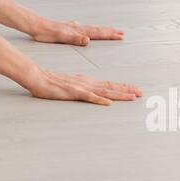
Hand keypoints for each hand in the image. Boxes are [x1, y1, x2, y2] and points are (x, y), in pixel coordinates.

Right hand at [24, 68, 142, 104]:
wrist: (38, 77)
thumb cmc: (51, 83)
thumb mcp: (70, 86)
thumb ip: (81, 89)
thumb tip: (91, 94)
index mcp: (87, 82)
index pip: (108, 85)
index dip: (122, 87)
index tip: (135, 90)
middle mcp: (87, 83)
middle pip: (110, 87)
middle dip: (127, 90)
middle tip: (141, 92)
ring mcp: (81, 88)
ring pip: (104, 92)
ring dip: (119, 95)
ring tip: (132, 97)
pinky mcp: (74, 93)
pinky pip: (89, 97)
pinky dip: (99, 100)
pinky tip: (108, 103)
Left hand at [29, 17, 125, 46]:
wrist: (36, 25)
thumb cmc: (47, 33)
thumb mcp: (60, 37)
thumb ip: (74, 38)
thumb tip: (88, 39)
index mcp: (78, 31)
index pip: (97, 32)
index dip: (109, 35)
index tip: (121, 35)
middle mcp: (78, 28)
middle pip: (97, 29)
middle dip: (110, 32)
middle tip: (122, 33)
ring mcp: (73, 27)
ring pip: (92, 29)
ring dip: (102, 31)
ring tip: (110, 31)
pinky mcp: (68, 29)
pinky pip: (85, 29)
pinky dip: (91, 31)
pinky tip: (88, 32)